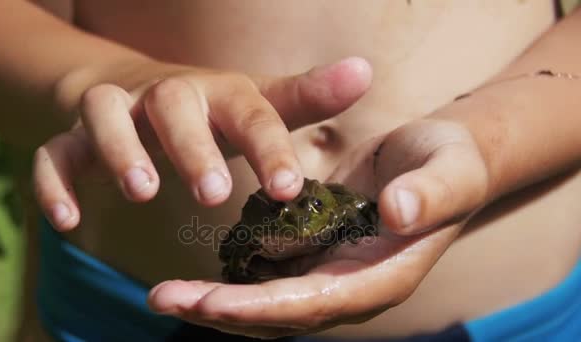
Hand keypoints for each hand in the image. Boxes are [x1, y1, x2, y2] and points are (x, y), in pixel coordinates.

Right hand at [32, 57, 371, 230]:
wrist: (142, 91)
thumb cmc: (214, 109)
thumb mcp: (261, 103)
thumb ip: (307, 98)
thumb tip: (364, 72)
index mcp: (219, 94)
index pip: (250, 114)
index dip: (269, 149)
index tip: (287, 191)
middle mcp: (166, 97)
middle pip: (174, 108)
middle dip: (192, 148)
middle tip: (214, 194)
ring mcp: (117, 113)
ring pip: (105, 116)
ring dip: (119, 151)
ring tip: (141, 193)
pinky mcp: (75, 138)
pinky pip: (56, 153)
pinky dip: (54, 182)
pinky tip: (69, 221)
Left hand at [146, 118, 490, 337]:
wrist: (438, 160)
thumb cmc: (450, 165)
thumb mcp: (450, 170)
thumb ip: (431, 193)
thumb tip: (397, 211)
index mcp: (380, 278)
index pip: (314, 304)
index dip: (262, 307)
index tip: (211, 303)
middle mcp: (349, 285)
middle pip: (279, 313)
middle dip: (222, 310)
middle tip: (164, 299)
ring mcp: (329, 271)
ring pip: (266, 300)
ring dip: (216, 299)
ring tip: (164, 294)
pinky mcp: (314, 250)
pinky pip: (268, 272)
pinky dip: (232, 275)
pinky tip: (196, 270)